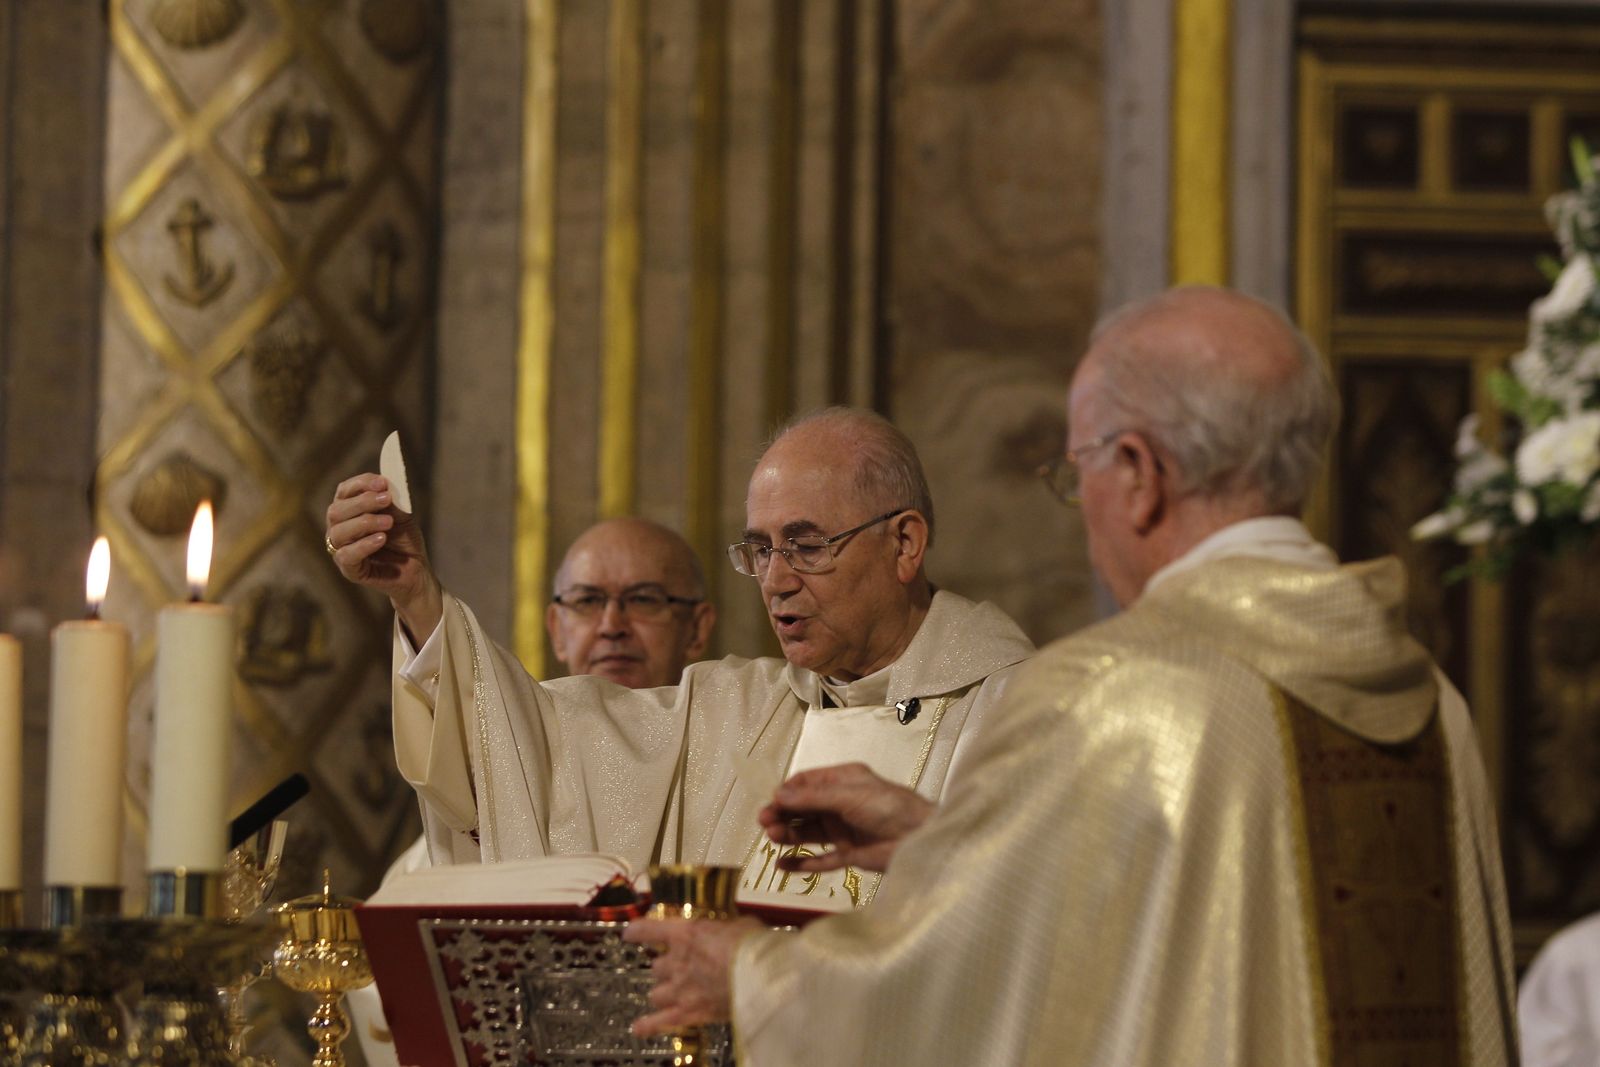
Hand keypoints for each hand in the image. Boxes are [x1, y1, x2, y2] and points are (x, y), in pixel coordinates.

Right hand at [325, 473, 441, 641]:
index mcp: (349, 510)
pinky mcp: (349, 569)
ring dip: (364, 522)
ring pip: (338, 532)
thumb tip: (385, 483)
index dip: (361, 484)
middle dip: (362, 502)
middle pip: (337, 510)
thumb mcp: (400, 515)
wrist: (416, 569)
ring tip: (388, 522)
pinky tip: (381, 539)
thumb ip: (391, 501)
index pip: (344, 491)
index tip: (382, 482)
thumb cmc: (404, 540)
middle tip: (386, 499)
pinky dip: (364, 545)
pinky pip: (346, 555)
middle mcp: (339, 527)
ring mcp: (341, 549)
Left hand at [623, 916, 762, 1035]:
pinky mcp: (688, 1013)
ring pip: (656, 994)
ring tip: (672, 994)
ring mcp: (680, 989)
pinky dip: (648, 1025)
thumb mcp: (740, 924)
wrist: (762, 975)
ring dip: (663, 993)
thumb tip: (730, 930)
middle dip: (666, 968)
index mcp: (686, 934)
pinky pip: (660, 1022)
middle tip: (678, 968)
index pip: (649, 930)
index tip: (629, 933)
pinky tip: (638, 1028)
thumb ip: (726, 929)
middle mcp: (677, 961)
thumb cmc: (754, 947)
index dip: (637, 932)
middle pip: (656, 967)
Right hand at [757, 762, 933, 874]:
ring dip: (788, 834)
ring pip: (808, 832)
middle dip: (783, 813)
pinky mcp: (848, 855)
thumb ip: (813, 799)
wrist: (920, 839)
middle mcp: (840, 804)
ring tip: (772, 838)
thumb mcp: (849, 796)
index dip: (788, 792)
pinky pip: (819, 859)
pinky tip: (782, 865)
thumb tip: (778, 795)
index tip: (772, 802)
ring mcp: (843, 830)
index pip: (807, 783)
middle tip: (764, 822)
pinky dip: (801, 862)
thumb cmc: (889, 807)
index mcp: (843, 781)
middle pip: (803, 808)